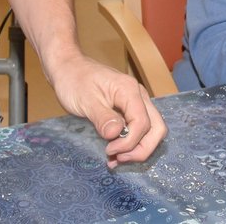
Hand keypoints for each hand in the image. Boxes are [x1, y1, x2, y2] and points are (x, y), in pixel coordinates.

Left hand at [49, 54, 167, 167]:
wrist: (68, 67)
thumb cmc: (74, 80)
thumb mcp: (85, 101)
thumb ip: (102, 117)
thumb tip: (116, 134)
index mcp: (129, 90)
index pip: (142, 122)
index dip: (129, 142)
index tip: (109, 150)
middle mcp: (138, 95)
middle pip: (156, 128)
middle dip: (141, 149)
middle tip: (118, 158)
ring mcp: (136, 102)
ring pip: (151, 130)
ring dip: (138, 149)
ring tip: (115, 158)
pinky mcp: (130, 109)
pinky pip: (140, 129)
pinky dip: (132, 143)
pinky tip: (116, 151)